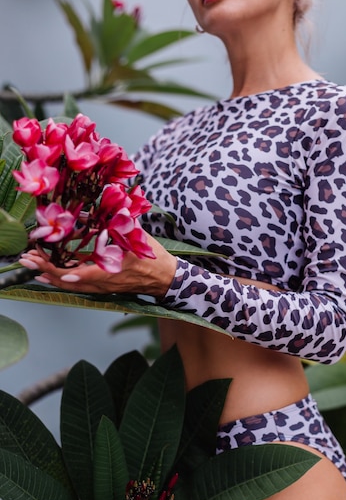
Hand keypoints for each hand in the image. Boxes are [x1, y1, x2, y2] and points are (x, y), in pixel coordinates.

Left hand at [19, 235, 176, 299]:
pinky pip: (77, 286)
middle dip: (45, 271)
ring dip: (49, 276)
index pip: (82, 275)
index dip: (61, 271)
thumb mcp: (135, 238)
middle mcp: (104, 283)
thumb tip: (90, 211)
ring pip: (70, 286)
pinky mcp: (102, 287)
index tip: (44, 265)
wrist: (165, 278)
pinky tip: (49, 274)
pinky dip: (60, 279)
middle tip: (26, 260)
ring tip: (31, 267)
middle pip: (69, 282)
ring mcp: (102, 287)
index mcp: (112, 272)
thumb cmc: (152, 258)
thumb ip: (114, 224)